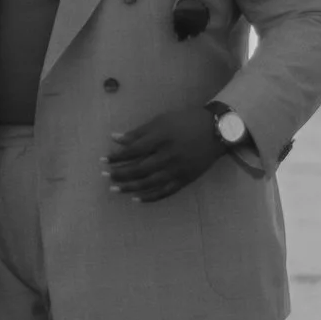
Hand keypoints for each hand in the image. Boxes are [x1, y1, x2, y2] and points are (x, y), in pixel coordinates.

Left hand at [105, 106, 225, 203]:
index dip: (117, 156)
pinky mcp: (185, 180)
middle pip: (139, 169)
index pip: (133, 150)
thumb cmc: (186, 121)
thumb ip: (138, 132)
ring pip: (149, 183)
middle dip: (119, 173)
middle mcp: (169, 155)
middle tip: (105, 176)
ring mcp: (178, 170)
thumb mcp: (161, 121)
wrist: (217, 131)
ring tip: (114, 189)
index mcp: (162, 138)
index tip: (104, 160)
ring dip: (129, 187)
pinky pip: (165, 192)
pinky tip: (136, 198)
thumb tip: (115, 138)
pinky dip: (150, 197)